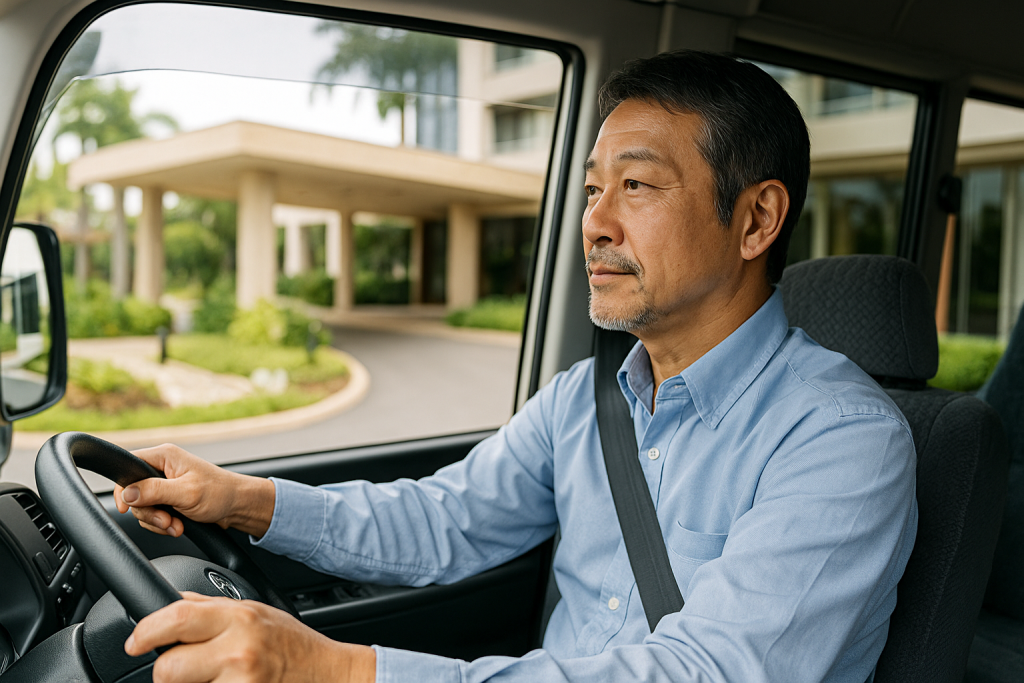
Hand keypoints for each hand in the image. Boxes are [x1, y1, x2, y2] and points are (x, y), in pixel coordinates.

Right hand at [114, 443, 275, 537]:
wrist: (238, 507)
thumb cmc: (220, 493)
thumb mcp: (186, 493)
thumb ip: (154, 491)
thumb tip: (126, 493)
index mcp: (165, 456)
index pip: (128, 466)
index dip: (123, 488)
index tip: (125, 508)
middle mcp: (162, 468)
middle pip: (134, 492)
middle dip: (149, 512)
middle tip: (167, 520)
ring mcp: (165, 485)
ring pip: (143, 507)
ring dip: (158, 521)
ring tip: (177, 525)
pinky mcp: (169, 499)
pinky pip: (154, 515)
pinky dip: (163, 525)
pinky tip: (178, 526)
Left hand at [125, 592, 375, 682]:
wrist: (327, 673)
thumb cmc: (291, 642)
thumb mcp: (254, 609)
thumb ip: (210, 607)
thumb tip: (171, 603)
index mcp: (238, 618)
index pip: (176, 619)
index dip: (146, 632)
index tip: (136, 641)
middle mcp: (238, 650)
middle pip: (168, 668)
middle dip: (167, 669)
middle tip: (181, 666)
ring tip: (212, 677)